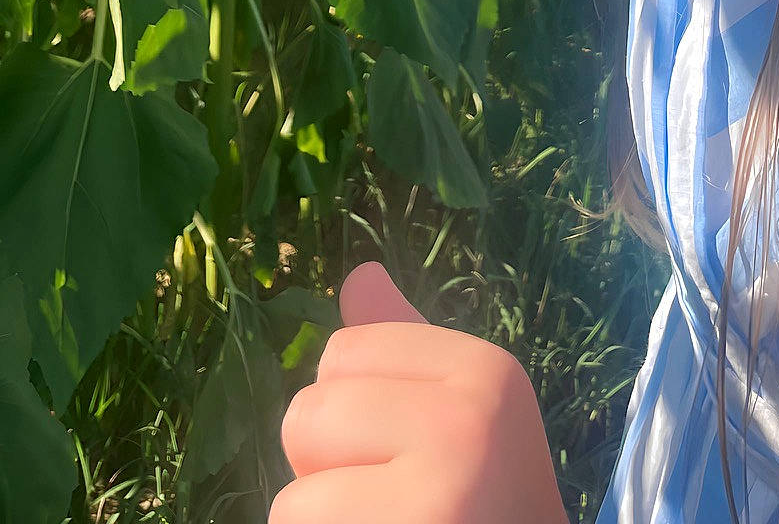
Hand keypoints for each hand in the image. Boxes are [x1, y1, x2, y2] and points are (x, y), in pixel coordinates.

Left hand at [270, 260, 566, 523]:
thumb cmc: (487, 512)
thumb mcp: (464, 423)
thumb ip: (406, 351)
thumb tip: (357, 278)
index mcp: (487, 374)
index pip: (341, 352)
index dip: (358, 419)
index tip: (421, 461)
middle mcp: (469, 425)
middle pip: (307, 414)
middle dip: (330, 473)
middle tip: (399, 510)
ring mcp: (437, 500)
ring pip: (291, 501)